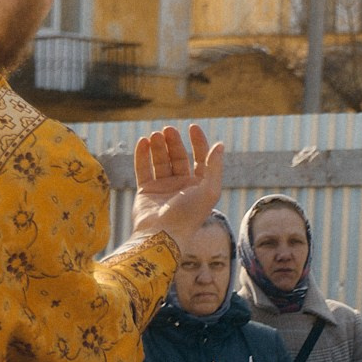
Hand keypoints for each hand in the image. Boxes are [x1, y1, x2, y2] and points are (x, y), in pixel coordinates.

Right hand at [131, 124, 225, 244]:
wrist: (162, 234)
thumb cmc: (189, 215)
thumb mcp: (208, 190)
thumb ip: (214, 167)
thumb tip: (220, 144)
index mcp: (200, 186)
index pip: (200, 159)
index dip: (198, 142)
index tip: (192, 127)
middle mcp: (182, 186)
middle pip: (178, 157)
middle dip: (174, 142)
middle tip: (167, 130)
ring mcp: (163, 188)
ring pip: (160, 161)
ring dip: (158, 147)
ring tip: (154, 135)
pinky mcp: (146, 191)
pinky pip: (143, 169)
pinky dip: (142, 155)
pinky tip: (142, 142)